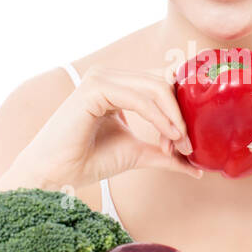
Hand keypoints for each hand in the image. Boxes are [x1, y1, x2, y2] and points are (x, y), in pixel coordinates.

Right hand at [0, 66, 202, 192]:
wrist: (56, 174)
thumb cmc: (88, 161)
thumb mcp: (137, 153)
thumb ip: (164, 153)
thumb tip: (196, 165)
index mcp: (117, 86)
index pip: (160, 82)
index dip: (180, 108)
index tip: (187, 142)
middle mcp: (109, 76)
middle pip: (162, 81)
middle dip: (180, 113)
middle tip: (187, 145)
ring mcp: (100, 79)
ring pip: (154, 86)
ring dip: (173, 116)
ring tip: (179, 143)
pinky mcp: (94, 88)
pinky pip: (139, 98)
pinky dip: (158, 117)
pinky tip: (167, 136)